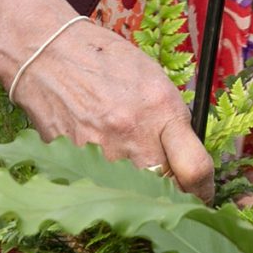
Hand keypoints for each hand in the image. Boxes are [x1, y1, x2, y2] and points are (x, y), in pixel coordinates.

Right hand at [7, 17, 212, 200]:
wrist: (48, 55)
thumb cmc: (104, 62)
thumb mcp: (153, 80)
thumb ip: (173, 122)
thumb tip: (187, 161)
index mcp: (161, 109)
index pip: (195, 170)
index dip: (204, 190)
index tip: (202, 193)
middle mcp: (133, 135)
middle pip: (167, 193)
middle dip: (172, 194)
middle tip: (168, 185)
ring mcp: (101, 154)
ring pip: (134, 197)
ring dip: (138, 191)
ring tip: (129, 165)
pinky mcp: (75, 165)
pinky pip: (102, 188)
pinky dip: (106, 184)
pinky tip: (101, 160)